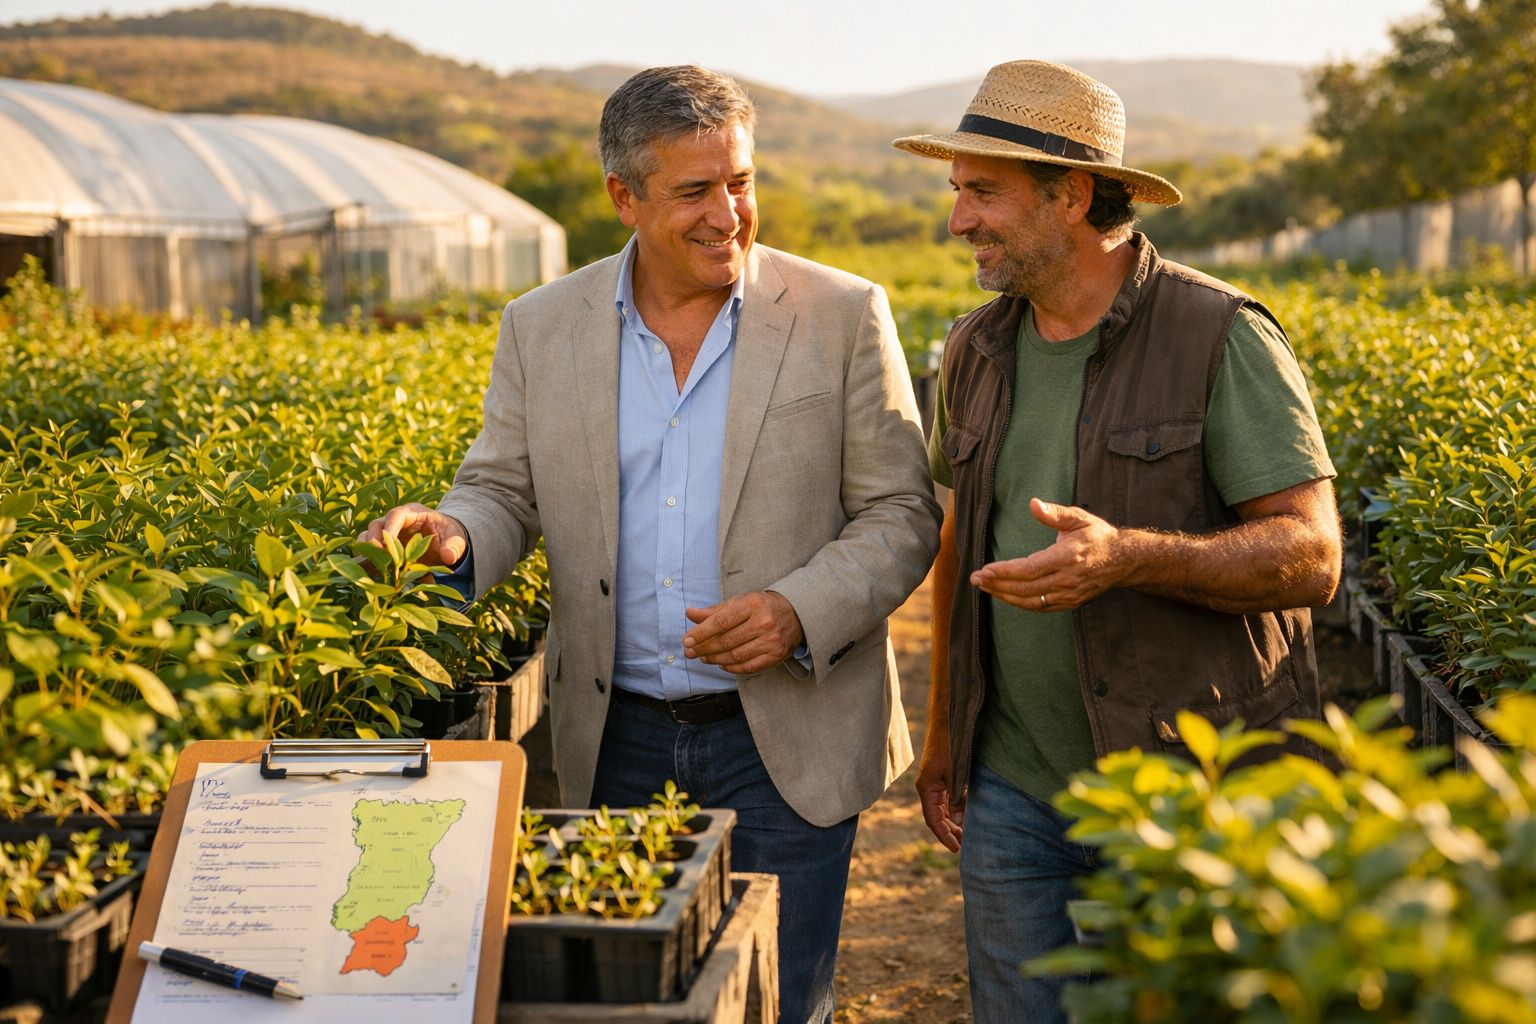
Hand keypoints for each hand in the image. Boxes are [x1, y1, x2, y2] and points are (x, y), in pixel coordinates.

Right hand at [356, 502, 468, 567]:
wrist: (445, 541)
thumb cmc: (449, 535)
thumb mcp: (457, 539)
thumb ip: (454, 546)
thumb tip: (449, 557)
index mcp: (414, 513)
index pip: (397, 515)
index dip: (390, 528)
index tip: (385, 543)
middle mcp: (396, 521)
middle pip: (376, 525)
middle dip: (373, 540)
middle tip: (377, 558)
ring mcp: (387, 533)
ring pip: (367, 537)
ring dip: (367, 552)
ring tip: (373, 567)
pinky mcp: (383, 547)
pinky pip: (369, 552)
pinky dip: (369, 562)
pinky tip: (375, 574)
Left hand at [682, 591, 803, 674]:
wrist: (797, 613)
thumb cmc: (762, 607)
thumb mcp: (740, 602)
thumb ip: (715, 610)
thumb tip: (690, 614)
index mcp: (752, 605)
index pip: (721, 621)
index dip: (701, 633)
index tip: (687, 640)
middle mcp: (763, 622)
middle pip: (727, 640)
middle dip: (704, 648)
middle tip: (690, 652)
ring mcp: (771, 640)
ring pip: (736, 655)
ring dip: (716, 659)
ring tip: (704, 658)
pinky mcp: (777, 654)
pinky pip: (749, 666)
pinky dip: (732, 668)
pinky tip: (722, 664)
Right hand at [915, 741, 962, 851]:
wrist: (947, 722)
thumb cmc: (949, 746)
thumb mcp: (956, 774)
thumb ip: (957, 798)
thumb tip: (960, 821)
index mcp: (926, 788)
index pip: (933, 819)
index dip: (944, 835)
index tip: (956, 848)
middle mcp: (928, 788)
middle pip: (937, 817)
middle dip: (949, 832)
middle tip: (964, 845)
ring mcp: (935, 783)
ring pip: (942, 810)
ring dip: (953, 823)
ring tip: (965, 836)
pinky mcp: (942, 778)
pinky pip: (947, 800)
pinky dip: (955, 811)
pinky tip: (965, 818)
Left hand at [971, 498, 1124, 611]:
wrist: (1123, 560)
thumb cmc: (1097, 536)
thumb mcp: (1079, 517)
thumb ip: (1055, 513)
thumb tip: (1033, 504)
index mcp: (1068, 557)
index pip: (1029, 569)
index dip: (1004, 572)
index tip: (985, 569)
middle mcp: (1068, 579)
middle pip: (1025, 588)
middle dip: (997, 585)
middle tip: (976, 579)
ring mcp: (1069, 594)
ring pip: (1031, 601)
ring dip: (1005, 596)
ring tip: (985, 587)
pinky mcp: (1070, 603)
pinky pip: (1040, 607)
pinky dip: (1020, 603)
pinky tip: (1006, 596)